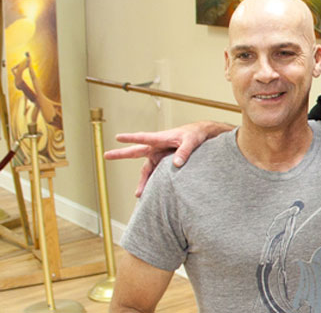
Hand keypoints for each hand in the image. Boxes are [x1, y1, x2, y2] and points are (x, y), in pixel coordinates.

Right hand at [104, 121, 230, 196]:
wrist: (204, 137)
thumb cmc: (196, 135)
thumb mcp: (191, 141)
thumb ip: (184, 152)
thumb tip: (177, 164)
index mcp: (161, 138)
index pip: (143, 138)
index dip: (131, 138)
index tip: (118, 137)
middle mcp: (158, 147)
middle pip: (137, 152)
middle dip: (122, 154)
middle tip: (106, 155)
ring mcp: (160, 155)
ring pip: (148, 169)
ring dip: (144, 181)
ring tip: (139, 194)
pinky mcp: (166, 162)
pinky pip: (157, 173)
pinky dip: (153, 182)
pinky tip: (152, 193)